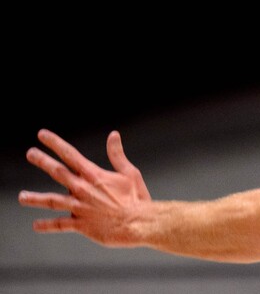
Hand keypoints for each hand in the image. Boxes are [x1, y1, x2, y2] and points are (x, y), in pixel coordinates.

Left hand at [19, 129, 150, 244]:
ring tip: (22, 196)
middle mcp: (83, 189)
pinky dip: (46, 225)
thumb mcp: (129, 172)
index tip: (42, 135)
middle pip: (58, 172)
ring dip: (36, 198)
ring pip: (52, 201)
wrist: (137, 223)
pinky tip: (35, 225)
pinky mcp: (81, 225)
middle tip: (30, 153)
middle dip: (42, 161)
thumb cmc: (136, 197)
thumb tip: (113, 134)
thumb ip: (117, 154)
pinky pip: (59, 225)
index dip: (55, 143)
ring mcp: (79, 208)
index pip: (70, 154)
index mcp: (93, 174)